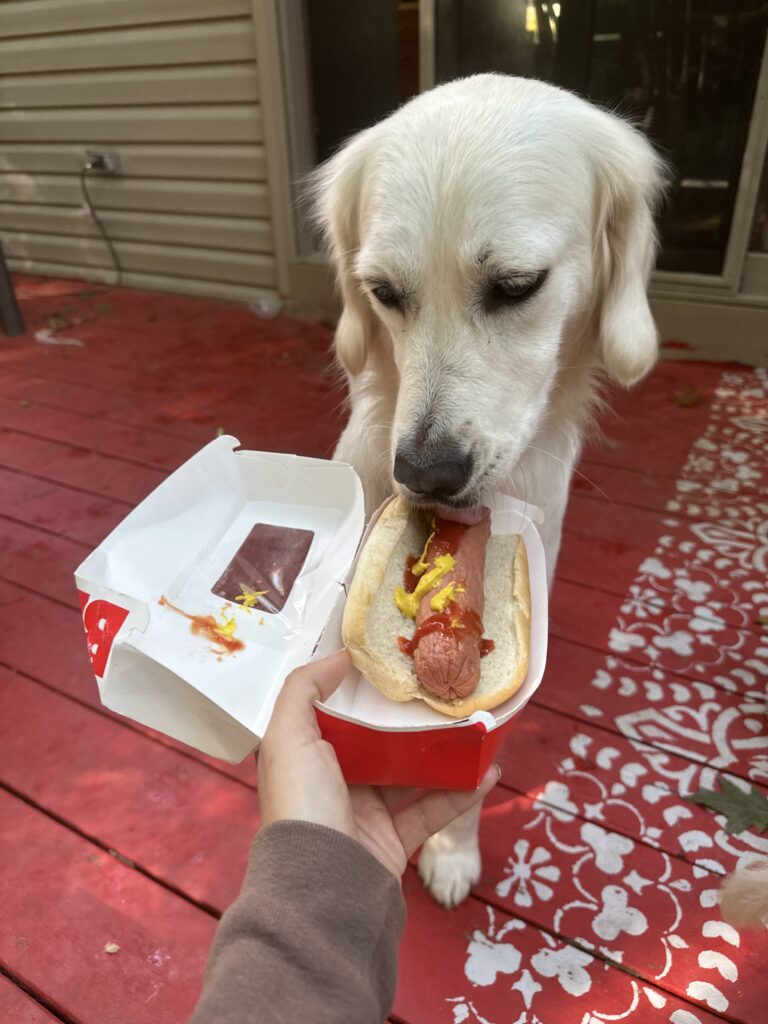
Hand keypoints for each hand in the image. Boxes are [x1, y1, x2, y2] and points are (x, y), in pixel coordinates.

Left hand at [257, 649, 500, 877]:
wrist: (322, 889)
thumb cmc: (301, 804)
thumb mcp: (287, 736)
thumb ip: (305, 688)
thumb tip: (340, 655)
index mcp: (308, 756)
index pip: (338, 714)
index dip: (364, 690)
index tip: (398, 664)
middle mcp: (335, 782)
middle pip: (381, 742)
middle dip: (413, 720)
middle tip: (446, 693)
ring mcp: (367, 814)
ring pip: (413, 774)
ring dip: (445, 754)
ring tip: (476, 728)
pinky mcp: (396, 841)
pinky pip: (433, 810)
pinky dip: (462, 793)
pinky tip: (488, 772)